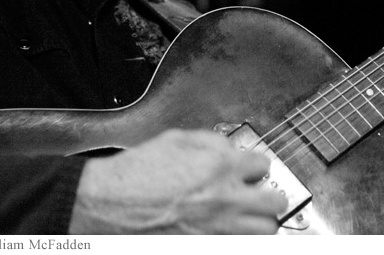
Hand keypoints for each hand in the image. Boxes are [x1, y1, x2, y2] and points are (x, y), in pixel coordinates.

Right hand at [68, 129, 287, 233]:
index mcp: (220, 167)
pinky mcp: (206, 247)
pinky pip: (238, 246)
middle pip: (275, 203)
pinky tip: (226, 231)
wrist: (108, 202)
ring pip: (265, 232)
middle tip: (258, 196)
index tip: (249, 171)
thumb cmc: (136, 172)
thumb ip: (211, 142)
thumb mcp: (176, 140)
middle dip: (269, 198)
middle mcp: (225, 199)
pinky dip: (237, 238)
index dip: (254, 167)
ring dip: (260, 223)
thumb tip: (231, 149)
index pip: (263, 166)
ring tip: (248, 218)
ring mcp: (217, 229)